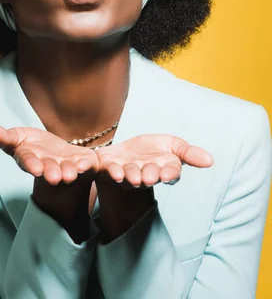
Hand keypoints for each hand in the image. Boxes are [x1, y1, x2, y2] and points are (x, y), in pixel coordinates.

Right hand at [0, 125, 98, 183]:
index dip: (31, 164)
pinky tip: (85, 163)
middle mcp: (49, 166)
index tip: (35, 168)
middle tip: (54, 177)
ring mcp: (66, 165)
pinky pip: (86, 164)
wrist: (56, 151)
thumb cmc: (32, 145)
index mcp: (31, 160)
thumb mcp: (17, 138)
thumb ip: (5, 137)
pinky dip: (86, 165)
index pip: (28, 162)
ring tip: (70, 174)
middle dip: (51, 172)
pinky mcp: (83, 161)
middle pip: (49, 169)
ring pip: (67, 170)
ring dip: (69, 171)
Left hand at [94, 134, 213, 242]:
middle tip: (149, 175)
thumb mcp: (173, 145)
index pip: (171, 172)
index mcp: (163, 169)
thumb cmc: (151, 150)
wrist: (124, 152)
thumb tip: (210, 160)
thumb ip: (189, 153)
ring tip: (133, 176)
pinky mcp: (110, 169)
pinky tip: (116, 171)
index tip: (168, 175)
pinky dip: (114, 172)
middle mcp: (146, 174)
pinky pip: (110, 172)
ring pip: (130, 175)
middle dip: (150, 175)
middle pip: (150, 175)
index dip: (170, 174)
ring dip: (132, 175)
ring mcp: (127, 173)